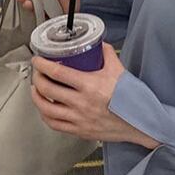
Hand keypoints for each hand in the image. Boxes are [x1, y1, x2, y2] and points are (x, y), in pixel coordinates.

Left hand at [30, 43, 161, 149]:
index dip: (43, 65)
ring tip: (36, 89)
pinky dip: (45, 115)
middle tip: (36, 72)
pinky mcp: (79, 130)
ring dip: (37, 97)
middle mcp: (81, 103)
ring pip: (47, 109)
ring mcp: (79, 119)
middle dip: (37, 78)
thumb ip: (108, 54)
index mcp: (90, 86)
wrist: (138, 123)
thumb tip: (99, 44)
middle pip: (48, 90)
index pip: (58, 73)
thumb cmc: (130, 99)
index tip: (37, 60)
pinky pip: (55, 124)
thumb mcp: (120, 71)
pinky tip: (45, 109)